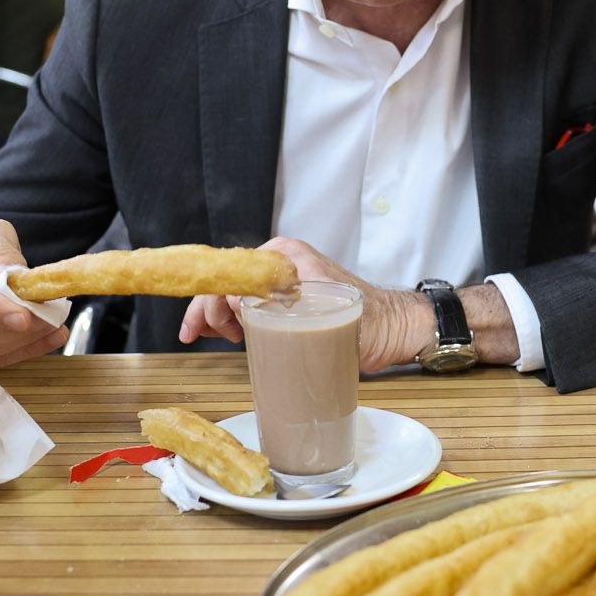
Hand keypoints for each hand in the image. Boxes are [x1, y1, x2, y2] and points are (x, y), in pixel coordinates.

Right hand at [178, 237, 429, 370]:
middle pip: (229, 282)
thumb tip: (236, 303)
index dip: (210, 302)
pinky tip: (231, 334)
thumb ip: (277, 306)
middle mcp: (283, 264)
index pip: (232, 274)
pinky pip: (253, 302)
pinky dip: (236, 317)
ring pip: (237, 293)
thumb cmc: (368, 319)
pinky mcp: (292, 300)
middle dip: (208, 308)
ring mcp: (286, 282)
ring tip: (223, 338)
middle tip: (199, 337)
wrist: (396, 329)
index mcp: (286, 257)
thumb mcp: (319, 312)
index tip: (202, 330)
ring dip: (219, 314)